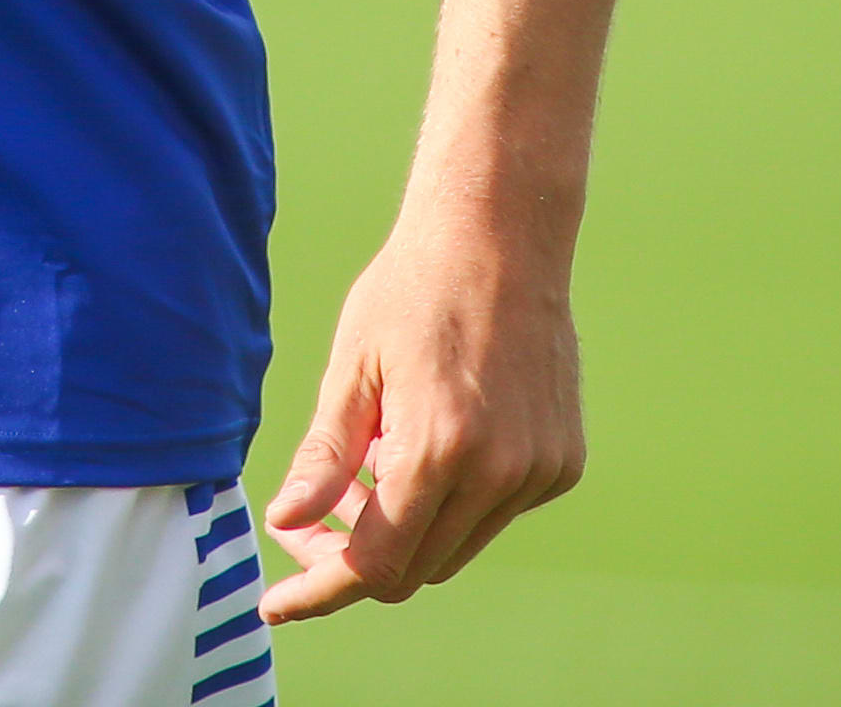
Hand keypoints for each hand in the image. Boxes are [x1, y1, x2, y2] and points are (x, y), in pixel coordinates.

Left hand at [257, 204, 585, 622]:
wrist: (502, 237)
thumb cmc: (412, 292)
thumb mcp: (351, 368)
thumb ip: (324, 456)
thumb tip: (286, 522)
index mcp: (438, 448)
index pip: (373, 564)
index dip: (319, 589)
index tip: (278, 603)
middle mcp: (499, 472)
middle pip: (412, 569)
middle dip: (353, 557)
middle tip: (313, 516)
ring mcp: (538, 471)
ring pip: (454, 550)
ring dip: (404, 532)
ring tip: (372, 466)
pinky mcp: (562, 464)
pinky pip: (494, 516)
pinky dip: (453, 505)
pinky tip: (429, 444)